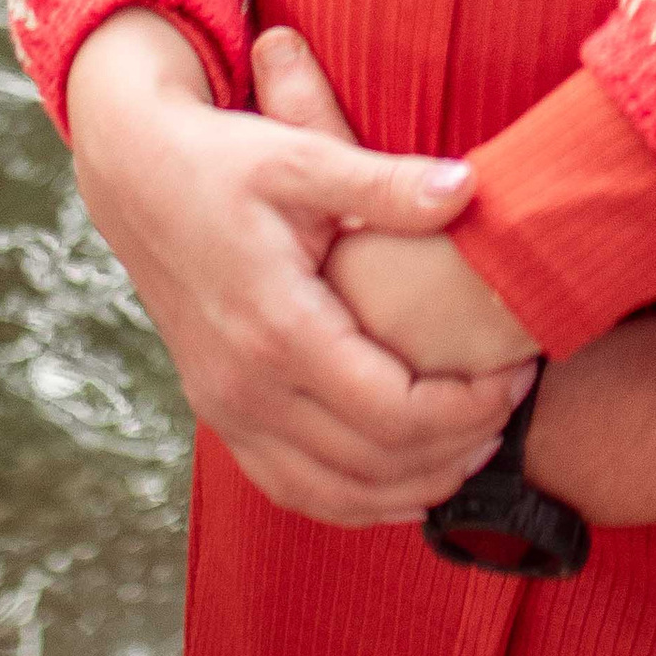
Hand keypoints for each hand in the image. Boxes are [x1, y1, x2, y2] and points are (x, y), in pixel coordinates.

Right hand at [65, 7, 530, 526]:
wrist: (137, 176)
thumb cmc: (226, 160)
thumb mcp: (304, 156)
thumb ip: (387, 184)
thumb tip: (469, 190)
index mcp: (277, 330)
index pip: (394, 412)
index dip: (469, 407)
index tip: (518, 372)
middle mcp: (246, 388)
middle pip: (373, 464)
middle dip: (457, 448)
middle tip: (515, 407)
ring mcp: (227, 410)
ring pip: (333, 493)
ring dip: (413, 486)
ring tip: (479, 447)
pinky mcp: (220, 412)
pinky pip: (293, 488)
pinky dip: (355, 499)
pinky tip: (404, 479)